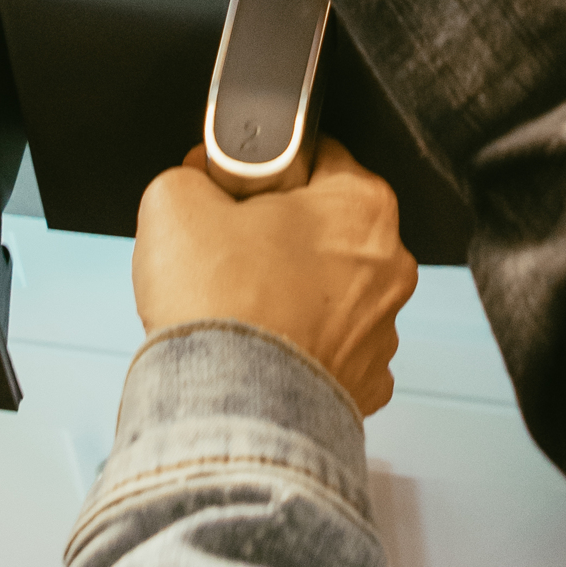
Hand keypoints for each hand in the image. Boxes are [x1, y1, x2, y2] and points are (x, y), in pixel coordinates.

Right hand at [133, 137, 417, 416]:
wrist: (227, 410)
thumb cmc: (219, 306)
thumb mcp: (176, 198)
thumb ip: (197, 172)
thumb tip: (202, 180)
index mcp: (362, 205)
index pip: (314, 156)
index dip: (260, 169)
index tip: (233, 189)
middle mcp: (389, 266)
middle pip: (325, 227)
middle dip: (277, 234)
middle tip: (226, 250)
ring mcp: (382, 330)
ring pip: (329, 291)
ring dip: (289, 292)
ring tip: (237, 306)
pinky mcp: (365, 384)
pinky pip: (328, 348)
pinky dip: (297, 346)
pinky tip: (258, 348)